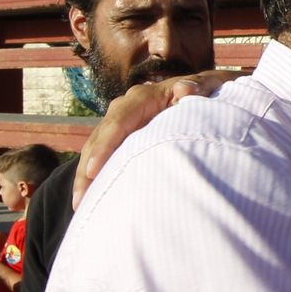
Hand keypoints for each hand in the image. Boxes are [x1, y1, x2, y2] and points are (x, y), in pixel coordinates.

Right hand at [73, 69, 236, 207]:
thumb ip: (199, 87)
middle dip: (87, 169)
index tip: (93, 170)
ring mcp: (122, 124)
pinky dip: (95, 176)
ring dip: (85, 177)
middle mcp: (127, 108)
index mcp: (145, 97)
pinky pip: (102, 156)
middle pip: (100, 138)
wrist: (206, 90)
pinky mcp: (123, 138)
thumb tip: (184, 89)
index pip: (119, 120)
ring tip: (81, 206)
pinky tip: (90, 199)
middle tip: (80, 201)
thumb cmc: (208, 91)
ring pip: (95, 149)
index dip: (105, 146)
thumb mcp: (209, 85)